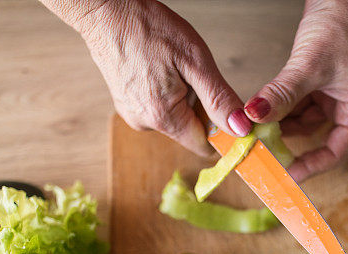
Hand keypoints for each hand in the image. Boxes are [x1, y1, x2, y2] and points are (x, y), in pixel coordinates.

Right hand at [42, 0, 251, 156]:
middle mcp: (145, 124)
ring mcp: (133, 115)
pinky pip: (160, 107)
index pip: (204, 145)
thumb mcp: (196, 61)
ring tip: (170, 67)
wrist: (106, 11)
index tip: (224, 105)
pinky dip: (168, 92)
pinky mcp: (127, 105)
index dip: (220, 130)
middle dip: (200, 107)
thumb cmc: (149, 28)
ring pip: (176, 118)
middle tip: (191, 74)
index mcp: (163, 117)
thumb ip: (220, 99)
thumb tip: (240, 129)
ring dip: (184, 98)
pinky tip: (159, 69)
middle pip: (190, 130)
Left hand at [244, 0, 347, 180]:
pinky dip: (280, 106)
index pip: (335, 151)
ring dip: (280, 124)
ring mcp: (333, 93)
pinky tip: (260, 108)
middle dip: (288, 144)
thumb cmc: (345, 22)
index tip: (285, 176)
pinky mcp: (320, 80)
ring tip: (255, 130)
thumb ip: (281, 94)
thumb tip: (253, 117)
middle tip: (261, 153)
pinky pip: (297, 102)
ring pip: (302, 120)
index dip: (311, 167)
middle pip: (316, 138)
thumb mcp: (310, 64)